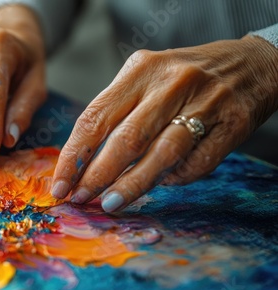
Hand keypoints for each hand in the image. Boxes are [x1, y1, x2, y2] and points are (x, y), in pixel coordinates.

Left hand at [51, 36, 277, 211]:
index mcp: (140, 70)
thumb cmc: (185, 77)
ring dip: (132, 185)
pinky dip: (175, 178)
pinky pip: (195, 163)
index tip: (60, 184)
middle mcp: (170, 83)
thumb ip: (119, 112)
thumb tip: (86, 163)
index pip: (95, 118)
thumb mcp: (146, 78)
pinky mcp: (231, 124)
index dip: (74, 156)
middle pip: (125, 139)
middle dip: (97, 176)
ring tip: (111, 203)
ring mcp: (204, 103)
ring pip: (160, 154)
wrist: (250, 64)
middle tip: (81, 199)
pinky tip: (162, 183)